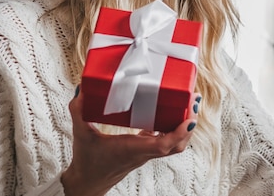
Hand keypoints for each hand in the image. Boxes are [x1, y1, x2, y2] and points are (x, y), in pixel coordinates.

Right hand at [61, 86, 200, 195]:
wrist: (87, 183)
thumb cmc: (87, 161)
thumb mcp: (80, 134)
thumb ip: (79, 112)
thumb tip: (82, 90)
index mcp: (131, 149)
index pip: (162, 146)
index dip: (179, 133)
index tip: (190, 119)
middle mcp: (143, 152)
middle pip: (176, 144)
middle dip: (188, 124)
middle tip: (193, 102)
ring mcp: (145, 152)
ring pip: (174, 144)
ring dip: (184, 126)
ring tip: (189, 104)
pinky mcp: (143, 149)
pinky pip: (164, 139)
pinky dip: (172, 126)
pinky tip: (170, 110)